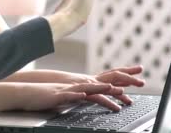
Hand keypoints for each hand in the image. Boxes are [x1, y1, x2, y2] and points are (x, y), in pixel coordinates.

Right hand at [28, 66, 145, 110]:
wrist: (29, 92)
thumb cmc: (48, 94)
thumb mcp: (70, 95)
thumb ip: (81, 95)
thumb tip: (91, 96)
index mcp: (84, 83)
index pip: (107, 78)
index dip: (123, 75)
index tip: (138, 74)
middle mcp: (80, 83)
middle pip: (104, 80)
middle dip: (123, 80)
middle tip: (140, 81)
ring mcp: (70, 89)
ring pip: (90, 88)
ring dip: (104, 89)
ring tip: (117, 91)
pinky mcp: (60, 95)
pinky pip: (72, 95)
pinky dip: (79, 95)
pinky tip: (84, 96)